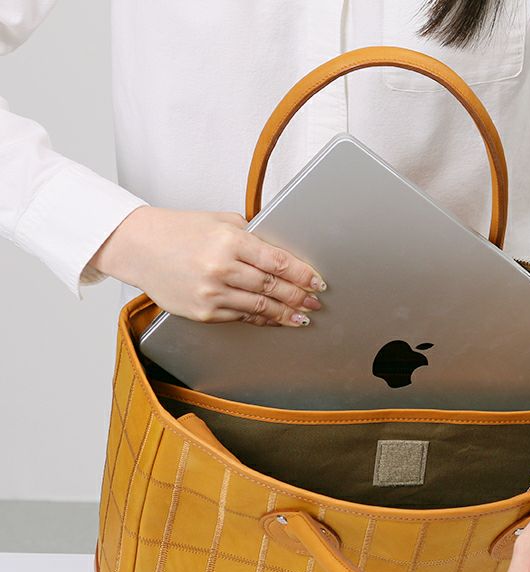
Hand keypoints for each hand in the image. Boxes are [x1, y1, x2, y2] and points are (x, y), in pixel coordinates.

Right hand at [90, 206, 326, 325]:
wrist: (137, 247)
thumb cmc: (177, 231)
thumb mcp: (218, 221)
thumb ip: (249, 234)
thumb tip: (279, 250)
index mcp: (229, 241)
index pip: (277, 261)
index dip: (302, 274)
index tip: (317, 281)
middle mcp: (221, 268)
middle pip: (273, 287)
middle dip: (299, 296)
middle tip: (315, 301)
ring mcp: (211, 293)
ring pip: (260, 306)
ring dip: (286, 313)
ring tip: (302, 316)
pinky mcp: (203, 312)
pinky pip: (240, 316)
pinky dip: (261, 318)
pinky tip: (274, 318)